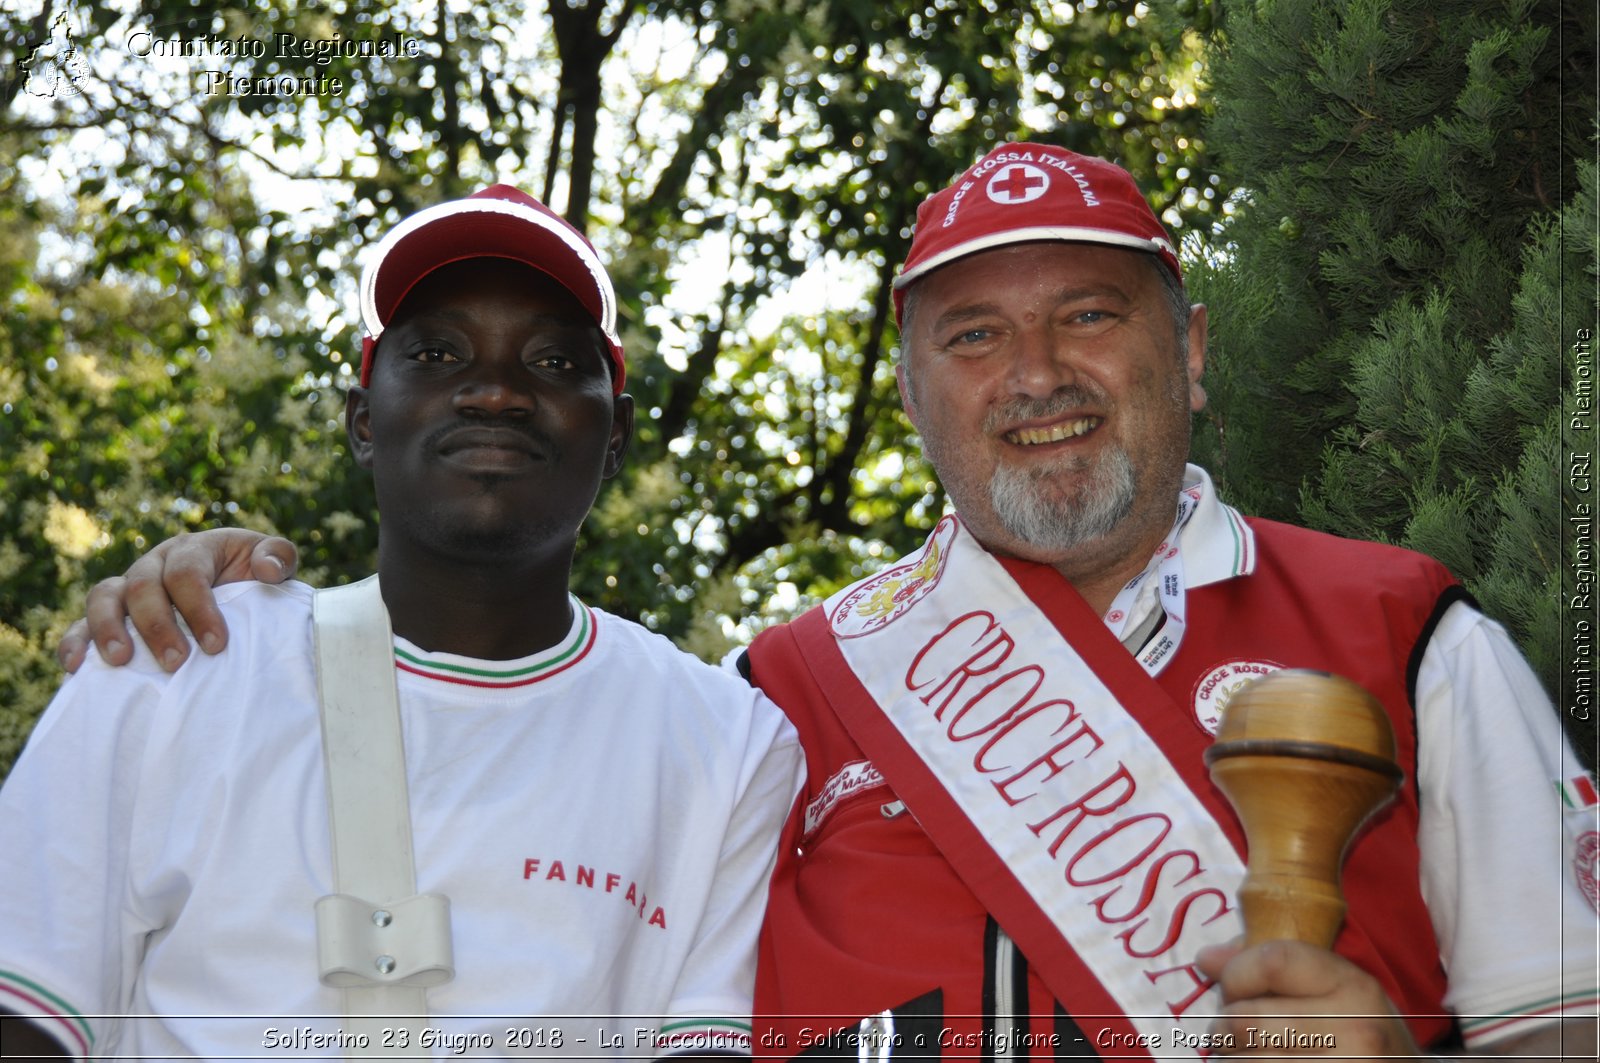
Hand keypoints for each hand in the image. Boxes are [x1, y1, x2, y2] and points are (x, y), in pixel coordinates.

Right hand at [57, 530, 297, 673]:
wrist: (237, 591)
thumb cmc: (254, 577)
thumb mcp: (273, 560)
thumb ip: (279, 556)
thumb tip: (268, 569)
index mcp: (193, 549)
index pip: (187, 573)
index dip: (199, 608)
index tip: (216, 644)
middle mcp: (154, 563)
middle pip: (143, 586)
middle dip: (158, 625)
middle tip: (177, 662)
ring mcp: (128, 588)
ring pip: (104, 598)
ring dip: (108, 629)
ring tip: (121, 661)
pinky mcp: (112, 615)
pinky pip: (81, 624)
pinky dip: (74, 642)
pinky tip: (76, 666)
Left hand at [1196, 938, 1421, 1059]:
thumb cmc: (1363, 1033)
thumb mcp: (1338, 987)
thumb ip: (1274, 963)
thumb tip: (1207, 959)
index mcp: (1356, 988)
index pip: (1271, 961)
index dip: (1237, 973)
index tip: (1235, 986)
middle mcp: (1354, 1032)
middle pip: (1245, 1019)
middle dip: (1226, 1023)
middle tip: (1238, 1029)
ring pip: (1241, 1057)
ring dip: (1231, 1055)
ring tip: (1253, 1052)